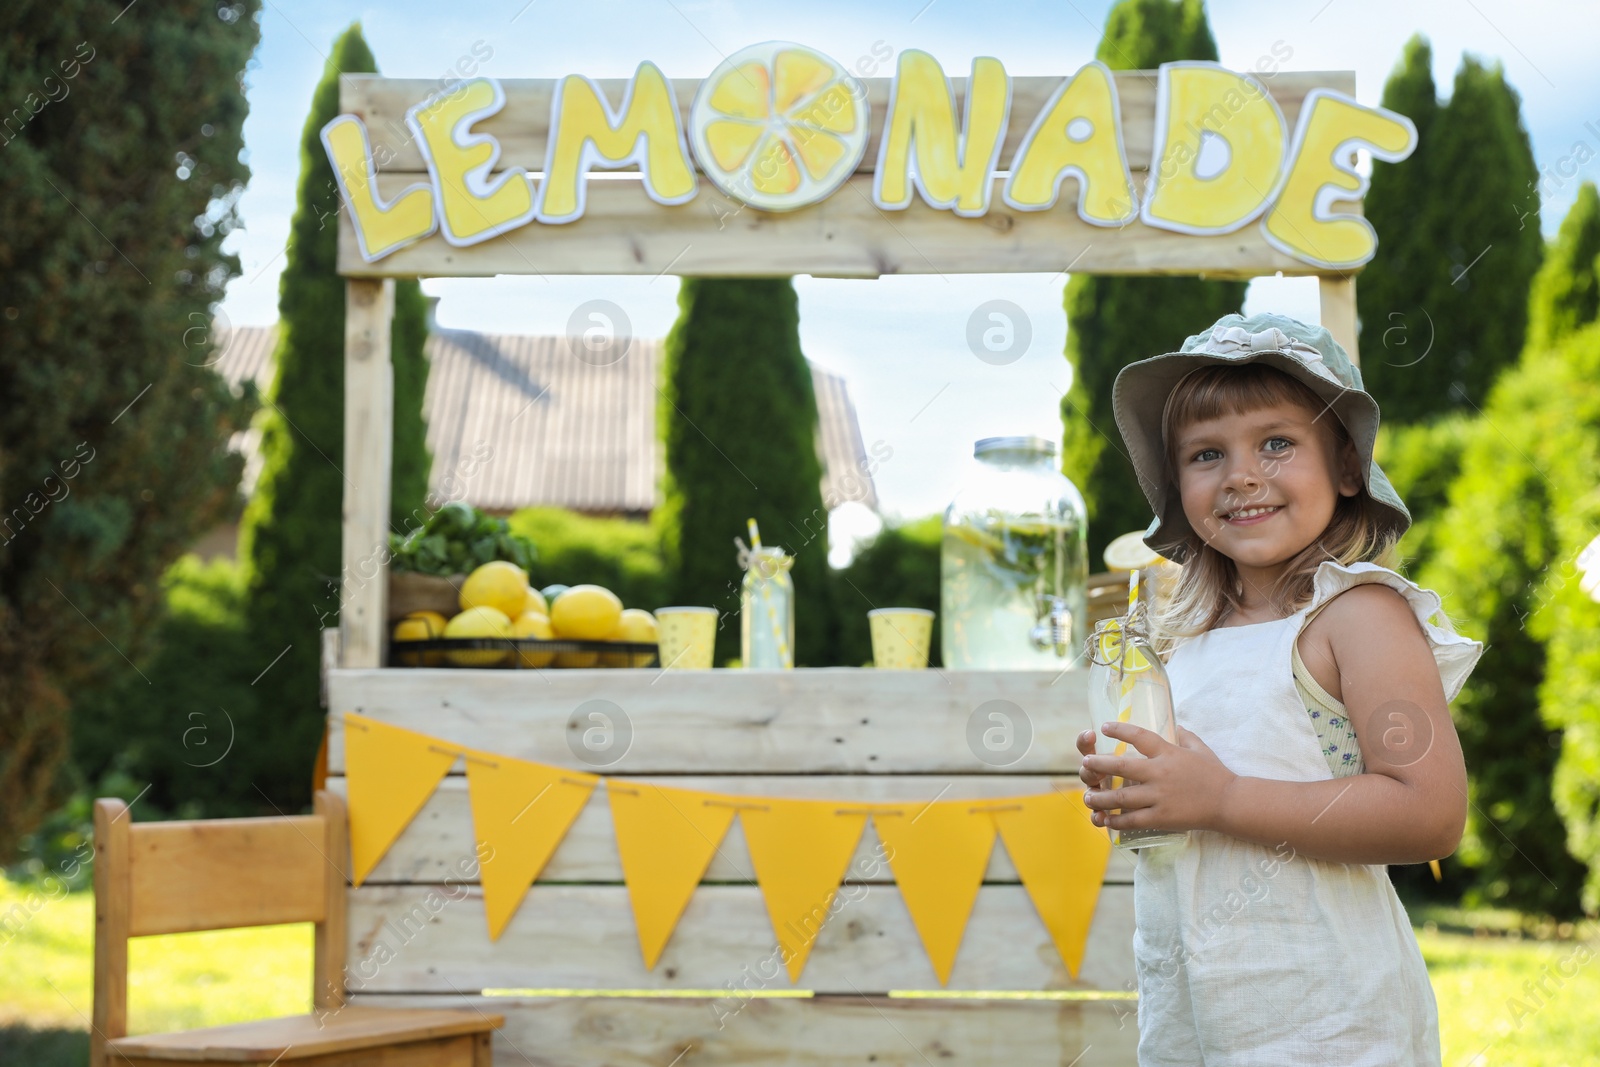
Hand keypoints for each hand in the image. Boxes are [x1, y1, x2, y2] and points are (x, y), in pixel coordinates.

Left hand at [1080, 721, 1237, 834]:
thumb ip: (1185, 735)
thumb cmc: (1215, 774)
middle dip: (1099, 765)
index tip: (1105, 727)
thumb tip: (1176, 724)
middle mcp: (1160, 774)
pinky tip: (1106, 820)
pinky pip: (1133, 820)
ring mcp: (1160, 797)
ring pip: (1122, 797)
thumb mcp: (1200, 749)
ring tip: (1088, 796)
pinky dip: (1117, 820)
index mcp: (1168, 754)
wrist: (1229, 803)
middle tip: (1085, 764)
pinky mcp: (1162, 818)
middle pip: (1122, 767)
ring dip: (1101, 797)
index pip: (1140, 736)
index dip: (1120, 730)